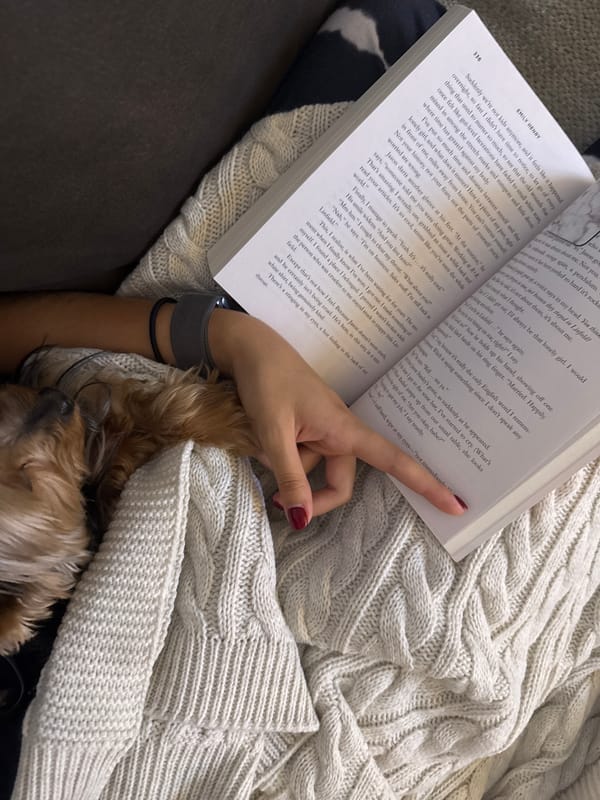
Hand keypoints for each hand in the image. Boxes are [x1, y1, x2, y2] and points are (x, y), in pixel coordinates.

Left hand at [209, 310, 466, 529]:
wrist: (249, 348)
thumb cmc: (267, 382)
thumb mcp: (274, 433)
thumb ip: (289, 476)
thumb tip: (301, 519)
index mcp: (344, 429)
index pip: (393, 461)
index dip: (426, 484)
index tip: (456, 504)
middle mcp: (339, 432)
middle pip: (339, 483)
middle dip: (311, 497)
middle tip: (276, 503)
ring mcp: (321, 430)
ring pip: (312, 469)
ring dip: (286, 469)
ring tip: (259, 444)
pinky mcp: (306, 427)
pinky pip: (299, 455)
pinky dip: (280, 455)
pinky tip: (260, 437)